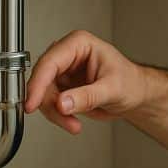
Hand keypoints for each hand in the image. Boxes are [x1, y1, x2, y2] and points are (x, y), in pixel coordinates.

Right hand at [24, 29, 144, 134]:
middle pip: (42, 79)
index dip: (38, 84)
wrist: (135, 95)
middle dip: (50, 103)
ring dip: (55, 113)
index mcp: (80, 44)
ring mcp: (63, 71)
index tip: (32, 103)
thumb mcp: (112, 89)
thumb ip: (87, 97)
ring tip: (73, 124)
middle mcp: (68, 55)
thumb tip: (63, 103)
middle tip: (63, 118)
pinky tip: (72, 121)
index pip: (50, 62)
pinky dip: (58, 116)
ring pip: (43, 94)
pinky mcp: (62, 87)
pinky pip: (48, 103)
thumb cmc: (130, 82)